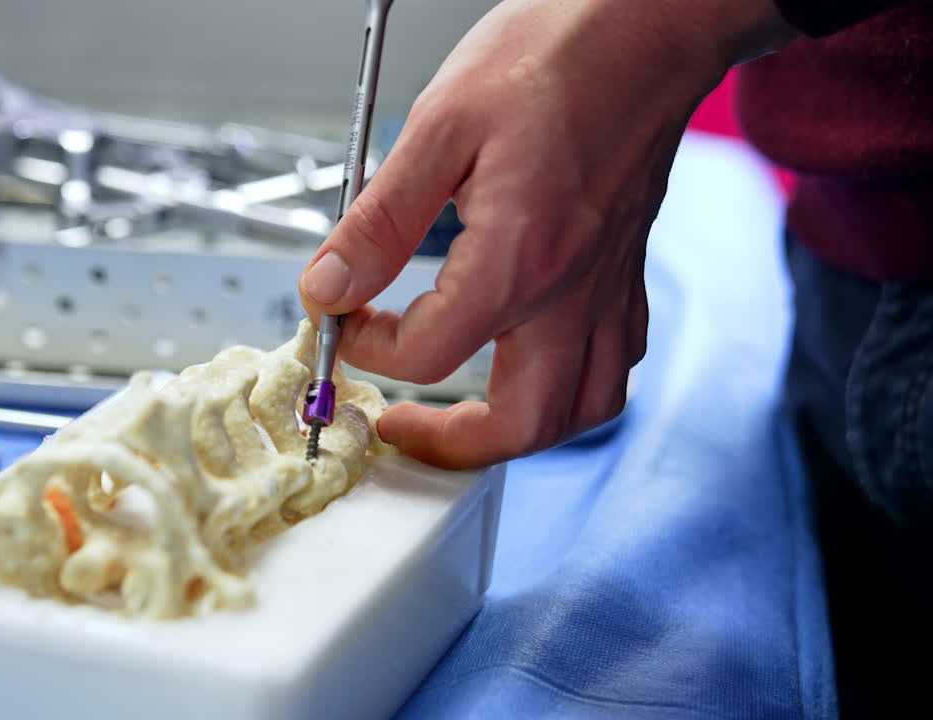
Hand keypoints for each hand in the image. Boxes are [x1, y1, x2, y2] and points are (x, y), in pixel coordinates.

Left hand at [299, 0, 794, 467]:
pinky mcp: (628, 271)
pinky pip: (615, 364)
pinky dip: (571, 388)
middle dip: (450, 446)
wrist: (650, 22)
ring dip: (517, 433)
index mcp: (518, 258)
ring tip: (464, 418)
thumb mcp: (439, 127)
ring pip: (582, 410)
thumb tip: (328, 284)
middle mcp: (572, 290)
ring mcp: (609, 287)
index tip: (343, 319)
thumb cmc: (556, 55)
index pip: (427, 352)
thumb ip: (379, 221)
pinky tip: (533, 362)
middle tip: (400, 427)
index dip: (368, 346)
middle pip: (520, 422)